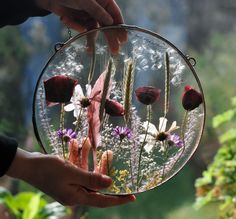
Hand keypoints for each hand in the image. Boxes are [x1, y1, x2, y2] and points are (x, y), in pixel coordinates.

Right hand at [7, 148, 134, 206]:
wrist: (28, 165)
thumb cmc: (48, 169)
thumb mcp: (72, 173)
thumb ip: (92, 179)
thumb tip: (110, 184)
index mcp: (77, 196)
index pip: (103, 200)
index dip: (118, 199)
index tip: (132, 196)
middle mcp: (75, 193)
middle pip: (96, 184)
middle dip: (103, 169)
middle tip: (110, 155)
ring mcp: (70, 185)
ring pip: (87, 173)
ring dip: (90, 159)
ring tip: (93, 145)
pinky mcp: (66, 177)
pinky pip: (78, 168)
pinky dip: (79, 157)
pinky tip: (79, 143)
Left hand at [35, 0, 126, 53]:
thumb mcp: (85, 0)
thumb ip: (98, 11)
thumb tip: (111, 22)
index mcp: (103, 1)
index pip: (115, 15)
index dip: (120, 28)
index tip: (123, 40)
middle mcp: (98, 9)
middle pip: (107, 26)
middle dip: (109, 38)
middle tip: (115, 51)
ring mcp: (88, 15)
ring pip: (93, 30)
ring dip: (89, 39)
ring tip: (89, 51)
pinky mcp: (79, 20)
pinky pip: (81, 28)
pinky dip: (73, 25)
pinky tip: (65, 18)